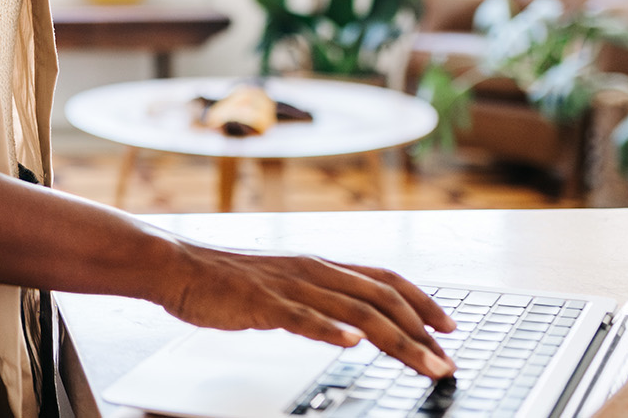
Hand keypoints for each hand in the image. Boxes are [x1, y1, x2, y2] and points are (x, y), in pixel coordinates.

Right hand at [154, 243, 456, 378]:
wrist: (178, 265)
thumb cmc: (227, 279)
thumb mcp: (283, 283)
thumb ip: (318, 297)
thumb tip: (352, 320)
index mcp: (319, 265)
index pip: (384, 280)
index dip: (422, 301)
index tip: (449, 327)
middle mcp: (312, 270)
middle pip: (381, 298)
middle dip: (422, 331)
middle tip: (447, 360)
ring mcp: (289, 285)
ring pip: (355, 310)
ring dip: (396, 339)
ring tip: (423, 362)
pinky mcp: (262, 302)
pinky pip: (301, 317)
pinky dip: (329, 329)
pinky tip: (350, 342)